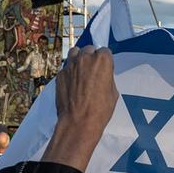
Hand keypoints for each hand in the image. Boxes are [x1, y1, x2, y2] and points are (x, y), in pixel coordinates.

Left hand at [42, 46, 118, 172]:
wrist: (78, 122)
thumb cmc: (100, 109)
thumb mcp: (113, 92)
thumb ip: (107, 77)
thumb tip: (103, 76)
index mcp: (102, 60)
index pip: (105, 51)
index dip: (105, 61)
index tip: (105, 69)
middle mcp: (85, 58)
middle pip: (89, 50)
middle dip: (91, 58)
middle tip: (93, 72)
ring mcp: (70, 65)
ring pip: (75, 53)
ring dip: (79, 59)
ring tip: (81, 72)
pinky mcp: (60, 74)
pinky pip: (66, 68)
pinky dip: (70, 72)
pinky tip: (73, 84)